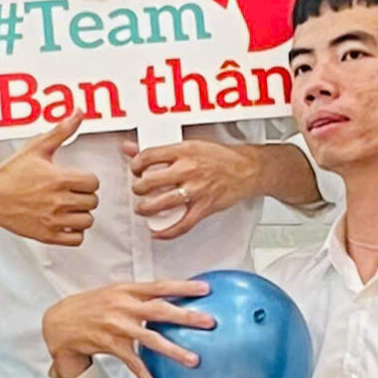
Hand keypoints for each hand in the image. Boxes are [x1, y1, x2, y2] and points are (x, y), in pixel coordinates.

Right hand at [0, 114, 98, 245]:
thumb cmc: (11, 172)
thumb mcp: (37, 147)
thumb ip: (62, 131)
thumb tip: (78, 114)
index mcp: (59, 179)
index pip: (93, 183)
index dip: (88, 180)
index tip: (78, 180)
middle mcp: (58, 201)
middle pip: (92, 202)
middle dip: (85, 196)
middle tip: (73, 193)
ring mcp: (53, 220)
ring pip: (87, 221)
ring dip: (81, 214)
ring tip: (70, 207)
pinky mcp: (46, 235)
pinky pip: (76, 239)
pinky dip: (74, 232)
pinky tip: (65, 222)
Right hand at [42, 280, 214, 377]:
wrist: (61, 323)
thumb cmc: (92, 306)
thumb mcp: (115, 292)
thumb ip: (140, 294)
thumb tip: (173, 296)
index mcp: (127, 290)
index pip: (159, 286)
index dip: (183, 287)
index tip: (206, 290)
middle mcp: (122, 306)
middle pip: (159, 310)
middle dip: (186, 316)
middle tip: (209, 322)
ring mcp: (116, 326)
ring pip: (150, 339)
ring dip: (173, 350)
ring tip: (194, 360)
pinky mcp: (110, 345)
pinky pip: (133, 364)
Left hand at [125, 136, 263, 240]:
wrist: (247, 168)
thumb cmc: (220, 157)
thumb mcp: (189, 145)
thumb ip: (158, 149)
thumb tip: (130, 148)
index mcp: (183, 151)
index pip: (148, 156)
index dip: (135, 164)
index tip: (135, 169)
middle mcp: (188, 169)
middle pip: (149, 181)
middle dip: (138, 188)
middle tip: (139, 189)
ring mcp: (196, 190)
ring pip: (161, 203)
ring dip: (145, 209)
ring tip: (142, 208)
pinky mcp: (204, 207)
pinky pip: (182, 224)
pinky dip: (166, 232)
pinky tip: (157, 232)